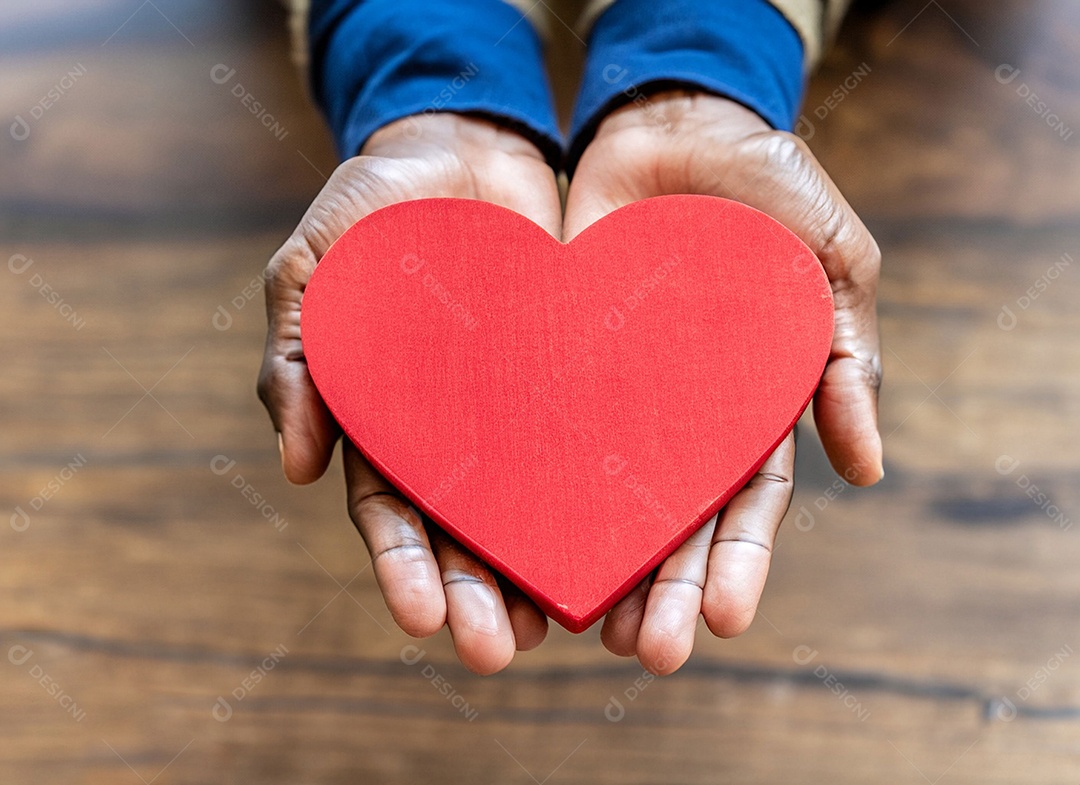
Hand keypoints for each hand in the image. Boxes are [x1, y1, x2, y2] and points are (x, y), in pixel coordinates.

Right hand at [258, 114, 560, 673]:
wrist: (464, 143)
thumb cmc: (374, 202)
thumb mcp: (312, 263)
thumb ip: (295, 356)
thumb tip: (297, 467)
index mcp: (386, 419)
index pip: (391, 507)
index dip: (403, 565)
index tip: (424, 620)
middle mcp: (455, 430)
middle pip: (465, 529)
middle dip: (477, 593)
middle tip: (498, 651)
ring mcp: (518, 408)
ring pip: (534, 503)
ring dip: (545, 569)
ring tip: (568, 628)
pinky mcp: (574, 378)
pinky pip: (594, 443)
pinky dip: (606, 497)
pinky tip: (630, 546)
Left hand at [564, 91, 882, 673]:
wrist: (675, 122)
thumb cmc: (767, 191)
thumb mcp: (831, 264)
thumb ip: (849, 360)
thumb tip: (868, 468)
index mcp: (747, 411)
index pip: (744, 504)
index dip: (739, 562)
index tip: (727, 620)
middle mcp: (674, 420)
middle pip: (669, 521)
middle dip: (664, 590)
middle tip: (650, 653)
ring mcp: (608, 397)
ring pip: (594, 495)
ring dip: (585, 565)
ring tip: (569, 628)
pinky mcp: (550, 364)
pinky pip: (530, 433)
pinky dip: (519, 490)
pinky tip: (503, 545)